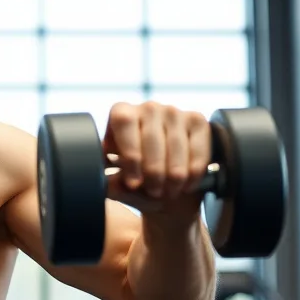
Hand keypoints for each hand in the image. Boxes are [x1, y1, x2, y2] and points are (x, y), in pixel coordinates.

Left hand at [103, 101, 210, 219]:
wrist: (167, 189)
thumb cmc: (138, 184)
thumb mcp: (120, 186)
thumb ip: (109, 184)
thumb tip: (101, 183)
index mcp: (121, 113)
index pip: (123, 122)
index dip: (130, 154)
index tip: (133, 183)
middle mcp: (148, 107)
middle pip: (151, 137)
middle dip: (153, 171)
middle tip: (153, 191)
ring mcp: (174, 112)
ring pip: (176, 144)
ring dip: (174, 174)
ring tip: (168, 192)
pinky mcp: (198, 122)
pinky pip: (198, 148)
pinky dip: (193, 172)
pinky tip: (186, 185)